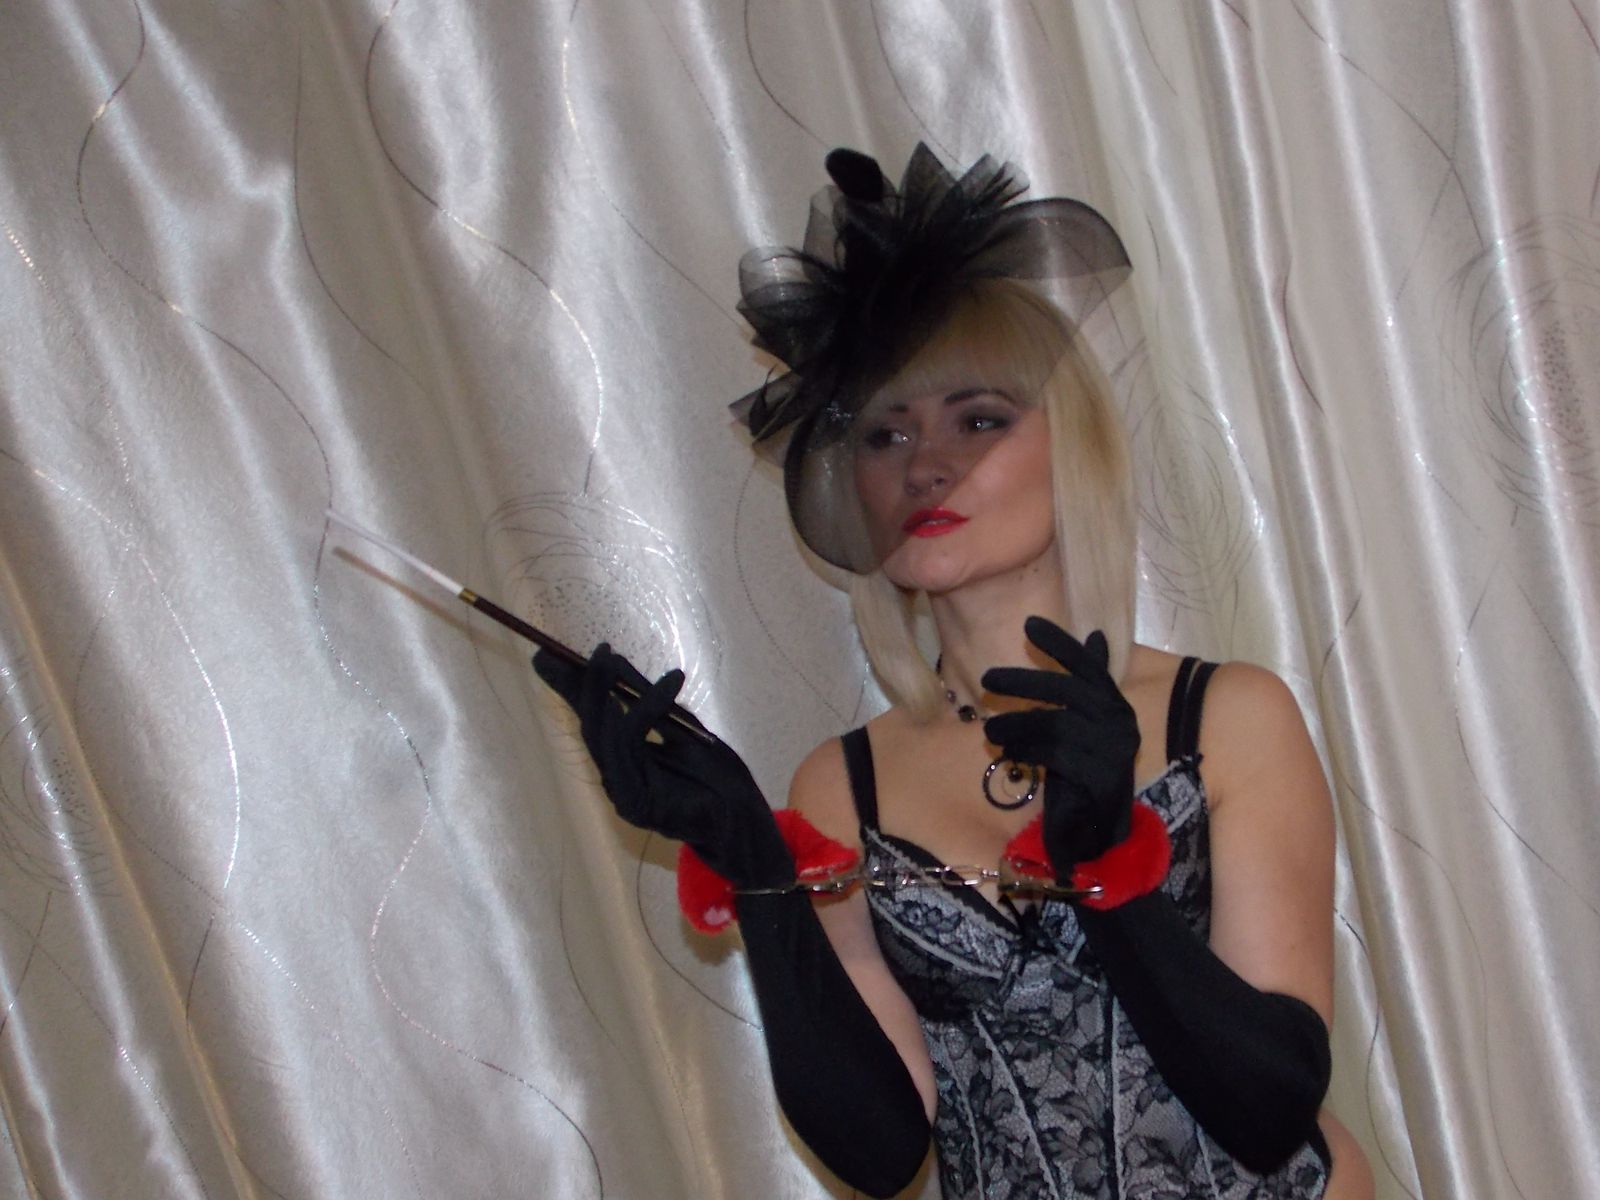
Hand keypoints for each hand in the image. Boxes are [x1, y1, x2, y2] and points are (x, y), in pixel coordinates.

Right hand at [532, 645, 793, 889]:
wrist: (745, 821)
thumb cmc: (717, 778)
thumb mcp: (681, 726)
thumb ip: (645, 700)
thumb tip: (614, 662)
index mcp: (624, 763)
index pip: (592, 720)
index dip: (570, 689)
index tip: (546, 656)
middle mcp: (617, 777)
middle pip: (590, 727)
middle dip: (581, 686)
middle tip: (579, 650)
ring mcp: (623, 792)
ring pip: (603, 735)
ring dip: (604, 690)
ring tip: (607, 656)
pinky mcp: (635, 800)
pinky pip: (631, 746)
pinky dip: (645, 709)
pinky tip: (669, 684)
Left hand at [981, 618, 1139, 869]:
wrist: (1098, 830)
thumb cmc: (1084, 773)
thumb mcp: (1082, 725)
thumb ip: (1086, 685)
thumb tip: (1097, 636)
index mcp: (1117, 705)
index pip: (1089, 666)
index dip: (1060, 644)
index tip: (1029, 623)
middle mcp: (1121, 723)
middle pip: (1068, 690)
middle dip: (1024, 682)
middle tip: (986, 679)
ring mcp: (1114, 751)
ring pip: (1056, 724)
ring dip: (1017, 722)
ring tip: (991, 726)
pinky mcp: (1100, 778)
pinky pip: (1056, 754)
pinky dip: (1027, 749)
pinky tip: (1009, 751)